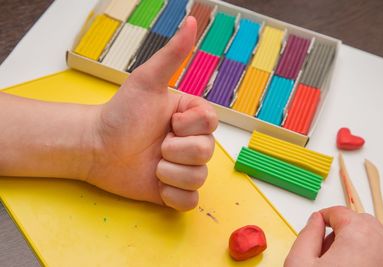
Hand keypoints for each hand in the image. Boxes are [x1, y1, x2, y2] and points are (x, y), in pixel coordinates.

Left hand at [86, 16, 217, 210]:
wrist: (96, 147)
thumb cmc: (121, 114)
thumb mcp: (147, 81)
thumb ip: (173, 54)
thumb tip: (192, 21)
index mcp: (191, 117)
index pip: (212, 124)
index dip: (188, 126)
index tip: (166, 122)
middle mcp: (191, 142)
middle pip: (207, 153)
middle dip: (175, 150)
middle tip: (155, 145)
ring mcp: (183, 168)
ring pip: (199, 178)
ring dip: (170, 173)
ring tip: (151, 164)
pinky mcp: (173, 191)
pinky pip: (190, 201)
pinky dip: (173, 196)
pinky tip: (156, 184)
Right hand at [285, 206, 382, 266]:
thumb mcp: (299, 263)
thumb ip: (306, 234)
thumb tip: (315, 220)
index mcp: (359, 235)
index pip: (339, 212)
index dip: (322, 218)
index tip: (315, 228)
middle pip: (359, 222)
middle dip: (340, 232)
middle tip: (324, 252)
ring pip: (372, 238)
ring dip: (355, 244)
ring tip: (337, 263)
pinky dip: (369, 256)